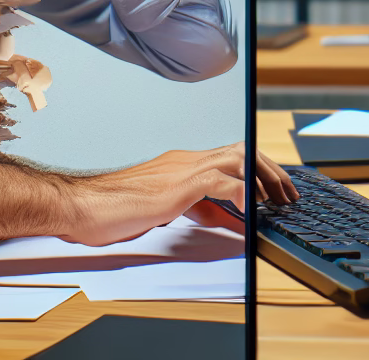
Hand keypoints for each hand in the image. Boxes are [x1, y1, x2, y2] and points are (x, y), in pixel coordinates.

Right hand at [63, 144, 297, 246]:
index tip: (277, 186)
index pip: (232, 154)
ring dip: (261, 178)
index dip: (260, 167)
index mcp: (183, 163)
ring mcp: (180, 170)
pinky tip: (248, 208)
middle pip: (241, 150)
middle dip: (269, 169)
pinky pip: (217, 182)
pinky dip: (240, 193)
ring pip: (235, 158)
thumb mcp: (166, 208)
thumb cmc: (114, 208)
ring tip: (275, 200)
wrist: (81, 206)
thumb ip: (199, 207)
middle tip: (287, 193)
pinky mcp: (174, 187)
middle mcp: (185, 160)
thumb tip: (230, 218)